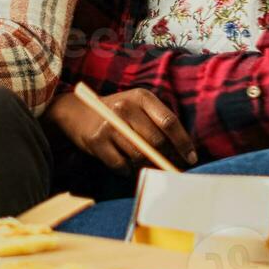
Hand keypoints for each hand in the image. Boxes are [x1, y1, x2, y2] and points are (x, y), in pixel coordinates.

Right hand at [46, 88, 197, 171]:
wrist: (77, 112)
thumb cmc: (116, 113)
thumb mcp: (137, 108)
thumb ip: (157, 125)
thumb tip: (181, 155)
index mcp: (141, 97)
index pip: (169, 122)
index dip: (183, 143)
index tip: (191, 159)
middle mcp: (126, 107)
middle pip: (156, 141)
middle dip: (166, 159)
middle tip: (170, 169)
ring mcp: (110, 123)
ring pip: (139, 155)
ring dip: (145, 166)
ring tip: (144, 165)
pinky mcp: (97, 141)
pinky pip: (121, 165)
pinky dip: (127, 170)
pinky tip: (126, 165)